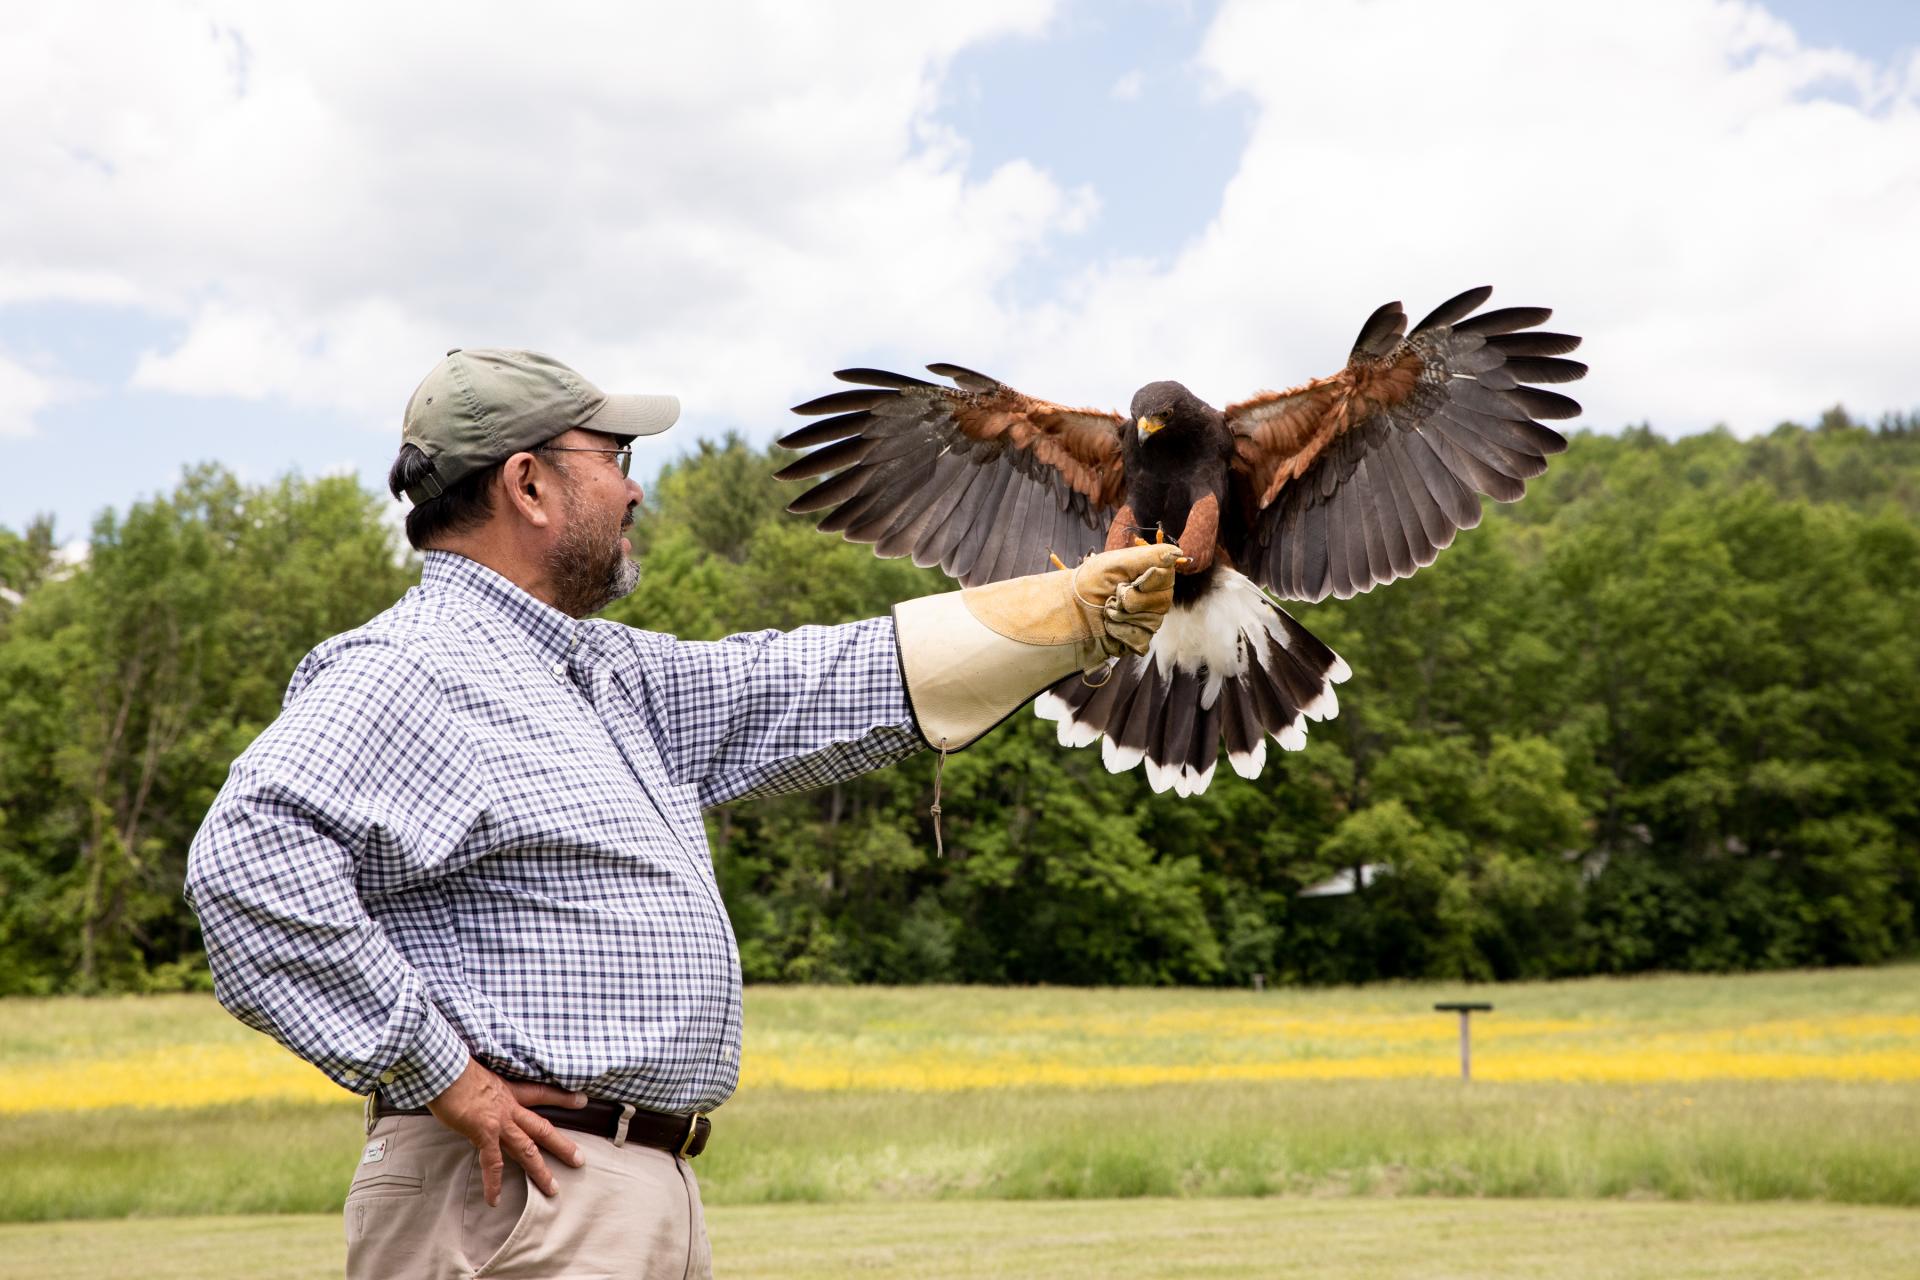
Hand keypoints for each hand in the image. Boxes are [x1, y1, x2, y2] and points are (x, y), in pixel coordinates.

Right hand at [426, 1058, 588, 1205]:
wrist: (446, 1067)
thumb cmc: (456, 1068)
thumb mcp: (479, 1073)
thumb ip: (484, 1087)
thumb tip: (477, 1091)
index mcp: (509, 1091)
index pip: (542, 1093)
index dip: (562, 1098)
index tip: (582, 1102)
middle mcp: (509, 1108)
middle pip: (542, 1129)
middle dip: (562, 1145)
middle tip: (579, 1160)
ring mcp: (499, 1122)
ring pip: (526, 1149)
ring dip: (539, 1171)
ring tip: (552, 1189)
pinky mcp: (483, 1133)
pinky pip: (492, 1163)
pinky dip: (493, 1183)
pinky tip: (494, 1200)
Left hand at [1071, 543, 1181, 656]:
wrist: (1070, 608)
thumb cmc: (1091, 581)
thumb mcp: (1118, 562)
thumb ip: (1150, 555)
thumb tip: (1176, 552)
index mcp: (1151, 576)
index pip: (1168, 576)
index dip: (1148, 580)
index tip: (1128, 580)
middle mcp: (1154, 597)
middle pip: (1163, 601)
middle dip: (1132, 599)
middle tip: (1114, 594)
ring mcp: (1148, 619)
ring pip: (1152, 622)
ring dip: (1123, 616)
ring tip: (1107, 610)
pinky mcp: (1138, 638)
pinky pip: (1140, 638)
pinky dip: (1120, 632)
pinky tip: (1108, 626)